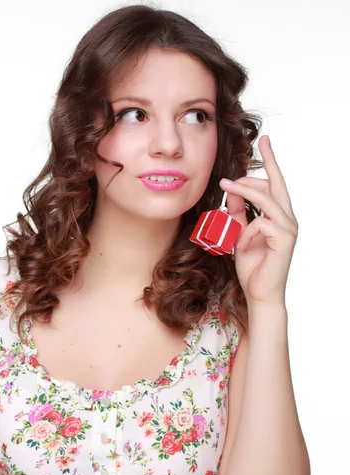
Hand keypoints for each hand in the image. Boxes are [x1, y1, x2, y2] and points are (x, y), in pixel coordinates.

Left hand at [219, 135, 297, 306]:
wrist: (259, 294)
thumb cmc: (252, 266)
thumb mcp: (239, 234)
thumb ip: (237, 212)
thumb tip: (231, 189)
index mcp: (279, 216)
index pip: (275, 183)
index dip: (270, 161)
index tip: (264, 140)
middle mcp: (288, 219)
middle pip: (275, 184)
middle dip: (264, 164)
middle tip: (234, 163)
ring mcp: (289, 228)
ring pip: (266, 198)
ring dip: (243, 190)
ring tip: (224, 185)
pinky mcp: (285, 239)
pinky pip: (260, 223)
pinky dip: (246, 231)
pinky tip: (242, 244)